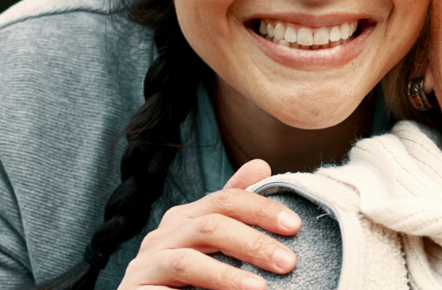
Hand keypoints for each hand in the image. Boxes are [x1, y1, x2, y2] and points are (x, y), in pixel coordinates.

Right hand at [118, 159, 299, 289]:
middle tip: (288, 262)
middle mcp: (162, 236)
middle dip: (252, 243)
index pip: (225, 200)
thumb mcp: (213, 240)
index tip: (295, 225)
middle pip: (210, 227)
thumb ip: (234, 207)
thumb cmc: (189, 277)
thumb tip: (261, 164)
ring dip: (226, 276)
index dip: (261, 209)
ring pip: (187, 262)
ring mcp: (145, 265)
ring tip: (260, 289)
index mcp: (185, 218)